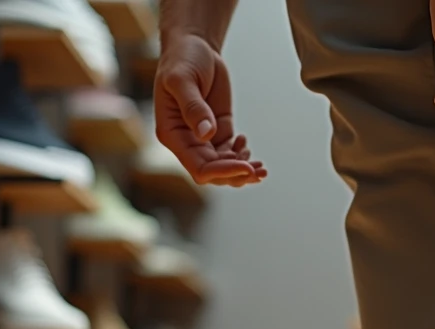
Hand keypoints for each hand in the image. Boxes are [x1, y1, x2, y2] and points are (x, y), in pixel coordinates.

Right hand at [155, 32, 266, 185]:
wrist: (193, 47)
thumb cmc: (181, 60)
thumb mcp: (183, 80)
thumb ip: (193, 107)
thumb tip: (206, 134)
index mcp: (172, 135)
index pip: (198, 167)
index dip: (222, 171)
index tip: (245, 167)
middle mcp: (186, 141)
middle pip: (213, 172)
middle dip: (236, 175)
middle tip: (260, 171)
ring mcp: (203, 138)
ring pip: (223, 166)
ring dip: (243, 170)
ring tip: (262, 168)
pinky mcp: (218, 130)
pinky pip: (231, 153)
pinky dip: (242, 155)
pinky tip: (246, 143)